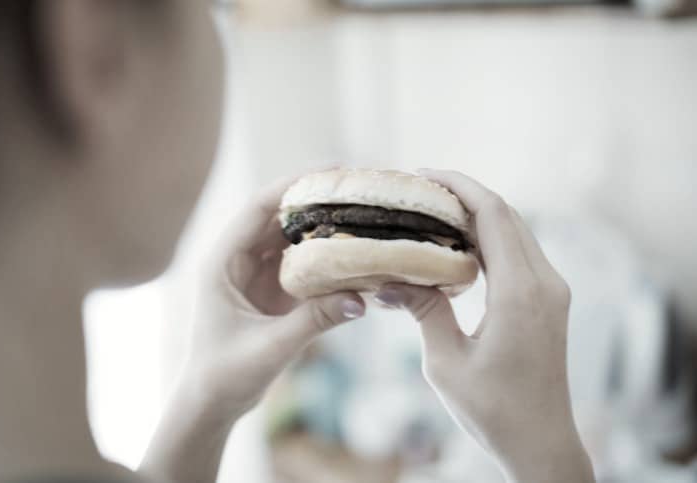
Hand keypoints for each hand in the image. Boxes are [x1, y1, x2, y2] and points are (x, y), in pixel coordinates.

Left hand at [140, 176, 365, 482]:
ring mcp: (256, 272)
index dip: (292, 185)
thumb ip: (314, 321)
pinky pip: (302, 261)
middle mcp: (238, 258)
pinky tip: (352, 248)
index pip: (258, 208)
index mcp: (222, 261)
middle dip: (315, 199)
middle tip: (356, 188)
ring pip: (292, 236)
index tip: (329, 170)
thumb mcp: (270, 347)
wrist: (213, 402)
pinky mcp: (273, 289)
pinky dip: (325, 254)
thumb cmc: (226, 374)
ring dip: (323, 224)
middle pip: (279, 215)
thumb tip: (362, 299)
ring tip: (360, 211)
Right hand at [374, 170, 594, 482]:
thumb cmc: (493, 410)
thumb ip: (422, 309)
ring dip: (477, 214)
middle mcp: (544, 283)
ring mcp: (551, 291)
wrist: (540, 442)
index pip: (493, 215)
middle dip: (464, 194)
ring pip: (515, 230)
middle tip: (420, 190)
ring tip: (432, 211)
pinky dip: (489, 238)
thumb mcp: (445, 361)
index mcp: (519, 293)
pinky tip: (456, 244)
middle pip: (506, 215)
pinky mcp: (548, 300)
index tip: (423, 174)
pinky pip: (519, 252)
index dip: (458, 186)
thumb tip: (386, 277)